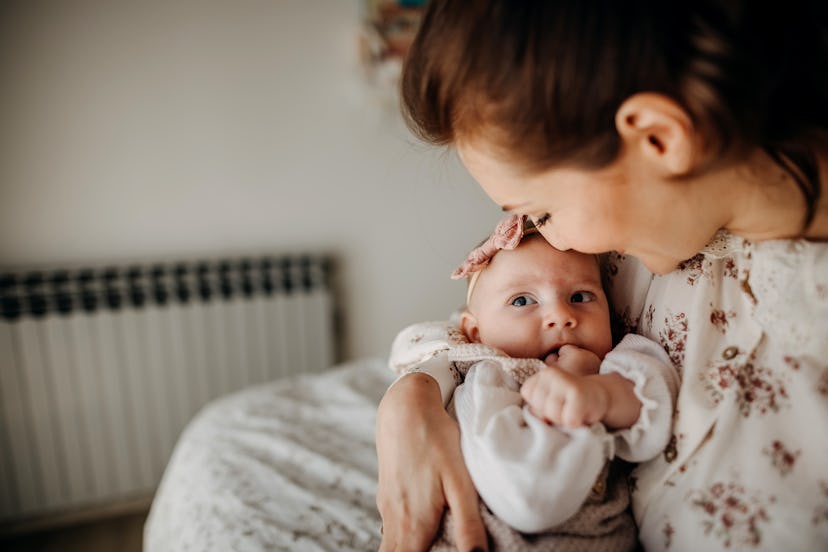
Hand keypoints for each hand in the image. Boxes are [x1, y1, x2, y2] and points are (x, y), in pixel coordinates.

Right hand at [376, 373, 487, 551]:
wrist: (404, 406)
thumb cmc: (436, 439)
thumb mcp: (459, 480)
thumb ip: (467, 522)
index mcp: (413, 523)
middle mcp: (394, 519)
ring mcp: (387, 505)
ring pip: (391, 544)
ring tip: (426, 548)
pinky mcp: (388, 493)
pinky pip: (391, 527)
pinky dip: (402, 539)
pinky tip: (419, 532)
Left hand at [521, 346, 608, 426]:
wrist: (600, 395)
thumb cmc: (570, 402)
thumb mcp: (550, 402)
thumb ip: (538, 409)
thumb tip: (542, 419)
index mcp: (541, 374)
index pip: (527, 395)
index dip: (540, 405)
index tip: (555, 401)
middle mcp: (550, 373)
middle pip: (539, 408)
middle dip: (551, 415)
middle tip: (565, 407)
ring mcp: (564, 381)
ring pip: (552, 415)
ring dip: (564, 420)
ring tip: (573, 410)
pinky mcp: (578, 393)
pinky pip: (569, 420)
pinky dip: (576, 423)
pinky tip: (582, 413)